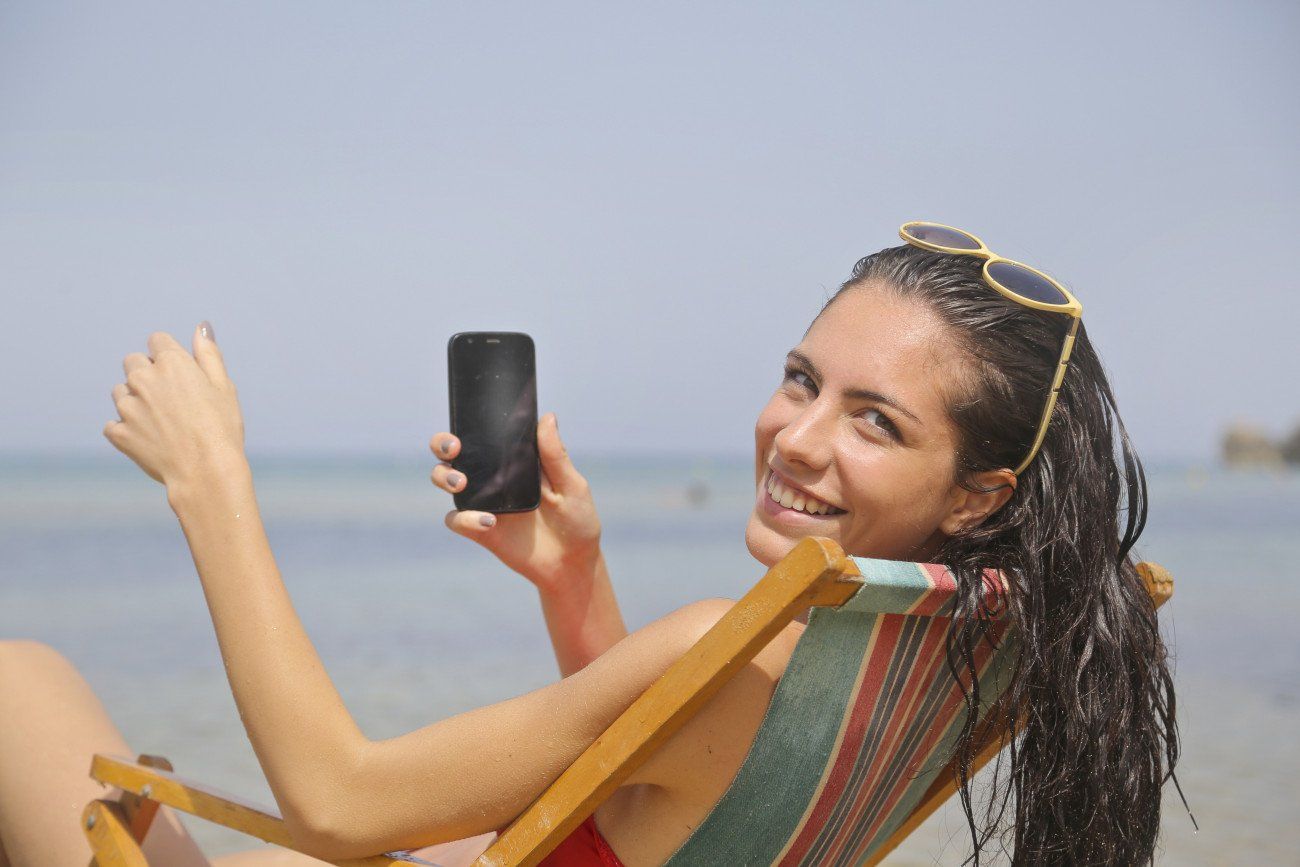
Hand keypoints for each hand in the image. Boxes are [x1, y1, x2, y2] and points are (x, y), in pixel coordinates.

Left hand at [103, 324, 244, 488]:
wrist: (207, 472)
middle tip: (170, 398)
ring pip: (121, 392)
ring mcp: (128, 407)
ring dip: (135, 400)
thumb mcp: (224, 387)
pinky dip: (126, 429)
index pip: (157, 340)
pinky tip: (148, 439)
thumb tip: (202, 326)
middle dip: (147, 373)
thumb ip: (209, 354)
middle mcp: (145, 380)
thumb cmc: (222, 428)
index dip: (169, 355)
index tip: (181, 374)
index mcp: (172, 363)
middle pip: (133, 362)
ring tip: (160, 421)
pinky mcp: (119, 434)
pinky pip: (113, 424)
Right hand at [431, 413, 600, 594]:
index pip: (485, 435)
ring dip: (444, 477)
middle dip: (443, 444)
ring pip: (446, 480)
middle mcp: (493, 478)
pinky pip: (458, 520)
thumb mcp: (571, 486)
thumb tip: (547, 417)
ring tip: (461, 483)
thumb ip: (555, 455)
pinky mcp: (480, 530)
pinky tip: (489, 521)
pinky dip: (465, 518)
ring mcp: (484, 502)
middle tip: (455, 449)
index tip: (468, 421)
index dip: (468, 424)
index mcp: (515, 461)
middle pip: (453, 454)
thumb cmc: (577, 520)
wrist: (572, 563)